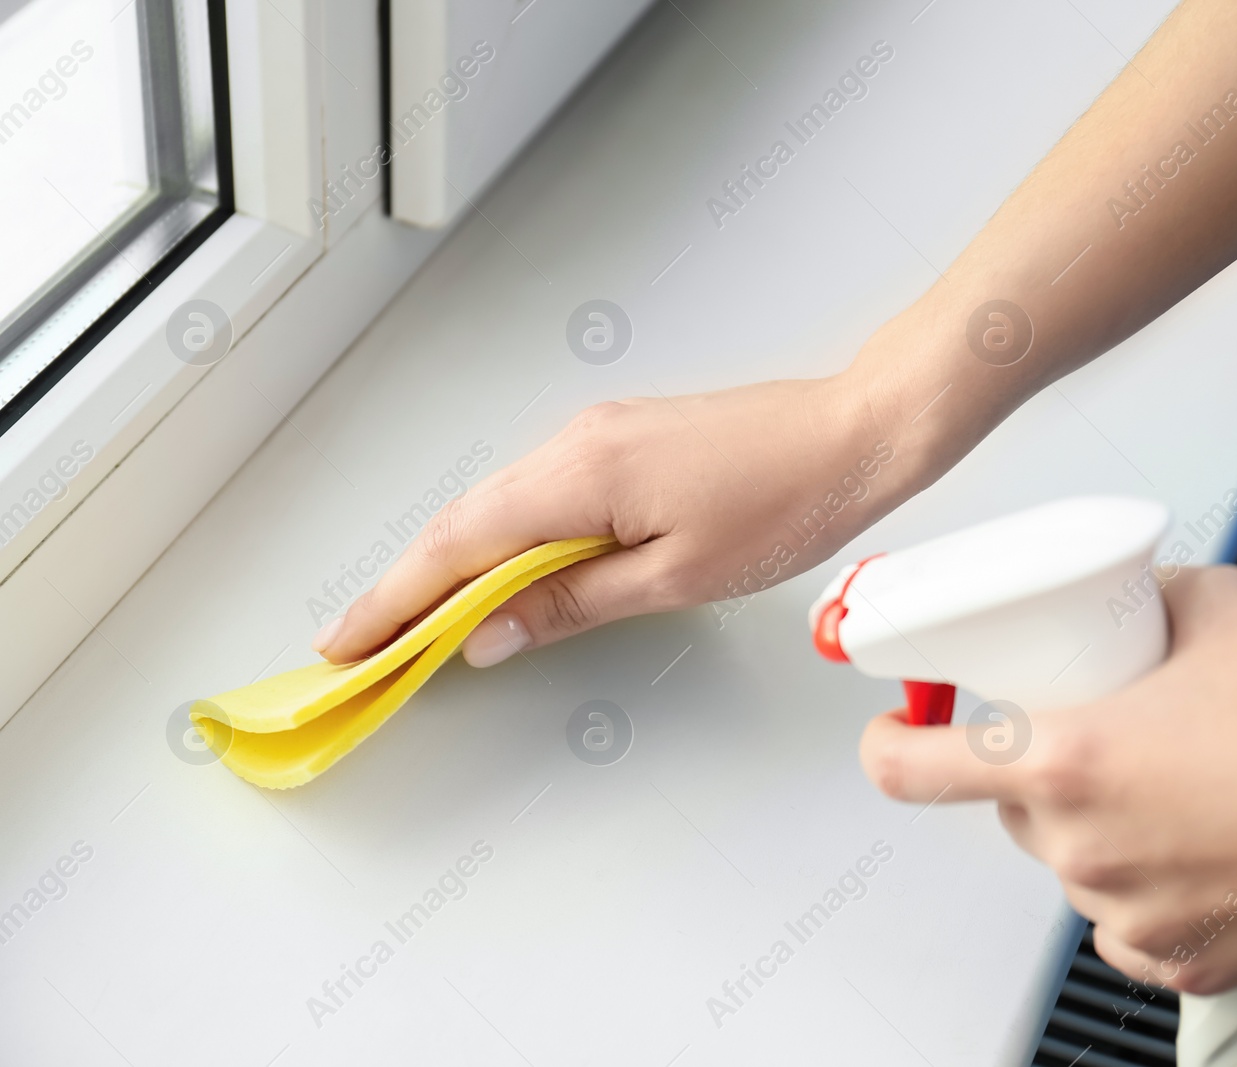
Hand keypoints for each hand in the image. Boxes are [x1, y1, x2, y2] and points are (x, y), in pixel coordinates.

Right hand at [315, 375, 916, 663]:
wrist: (855, 433)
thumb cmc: (787, 500)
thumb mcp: (674, 576)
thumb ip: (570, 604)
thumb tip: (488, 632)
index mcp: (579, 476)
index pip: (456, 546)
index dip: (393, 599)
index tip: (346, 643)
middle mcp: (575, 442)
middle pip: (464, 523)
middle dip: (407, 586)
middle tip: (363, 645)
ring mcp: (598, 433)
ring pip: (500, 505)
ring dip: (455, 563)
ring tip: (419, 624)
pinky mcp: (624, 438)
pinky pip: (540, 491)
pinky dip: (505, 536)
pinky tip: (504, 574)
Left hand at [857, 565, 1236, 992]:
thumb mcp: (1214, 602)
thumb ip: (1137, 597)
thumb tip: (1113, 594)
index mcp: (1067, 760)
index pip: (912, 770)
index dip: (890, 745)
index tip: (896, 729)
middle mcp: (1082, 847)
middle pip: (1008, 810)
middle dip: (1040, 775)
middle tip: (1109, 742)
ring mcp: (1126, 912)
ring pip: (1071, 866)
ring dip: (1100, 832)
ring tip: (1183, 793)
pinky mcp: (1178, 961)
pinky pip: (1125, 923)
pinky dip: (1145, 889)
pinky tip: (1200, 850)